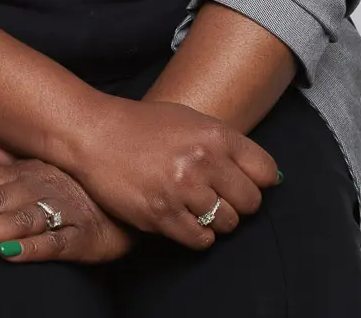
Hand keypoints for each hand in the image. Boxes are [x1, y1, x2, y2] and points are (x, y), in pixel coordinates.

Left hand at [0, 136, 135, 263]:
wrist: (128, 192)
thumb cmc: (72, 180)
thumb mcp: (30, 160)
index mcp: (20, 167)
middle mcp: (36, 184)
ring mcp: (60, 209)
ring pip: (15, 220)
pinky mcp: (82, 237)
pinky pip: (54, 242)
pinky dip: (30, 248)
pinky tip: (8, 254)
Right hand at [61, 94, 280, 249]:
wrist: (95, 133)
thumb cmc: (142, 125)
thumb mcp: (189, 120)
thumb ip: (224, 143)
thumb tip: (264, 175)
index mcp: (214, 134)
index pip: (266, 171)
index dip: (258, 180)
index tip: (245, 182)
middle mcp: (203, 161)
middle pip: (250, 202)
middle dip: (237, 202)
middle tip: (216, 195)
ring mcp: (182, 190)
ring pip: (227, 224)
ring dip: (215, 219)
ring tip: (194, 204)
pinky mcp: (161, 215)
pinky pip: (200, 240)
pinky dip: (196, 234)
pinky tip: (182, 217)